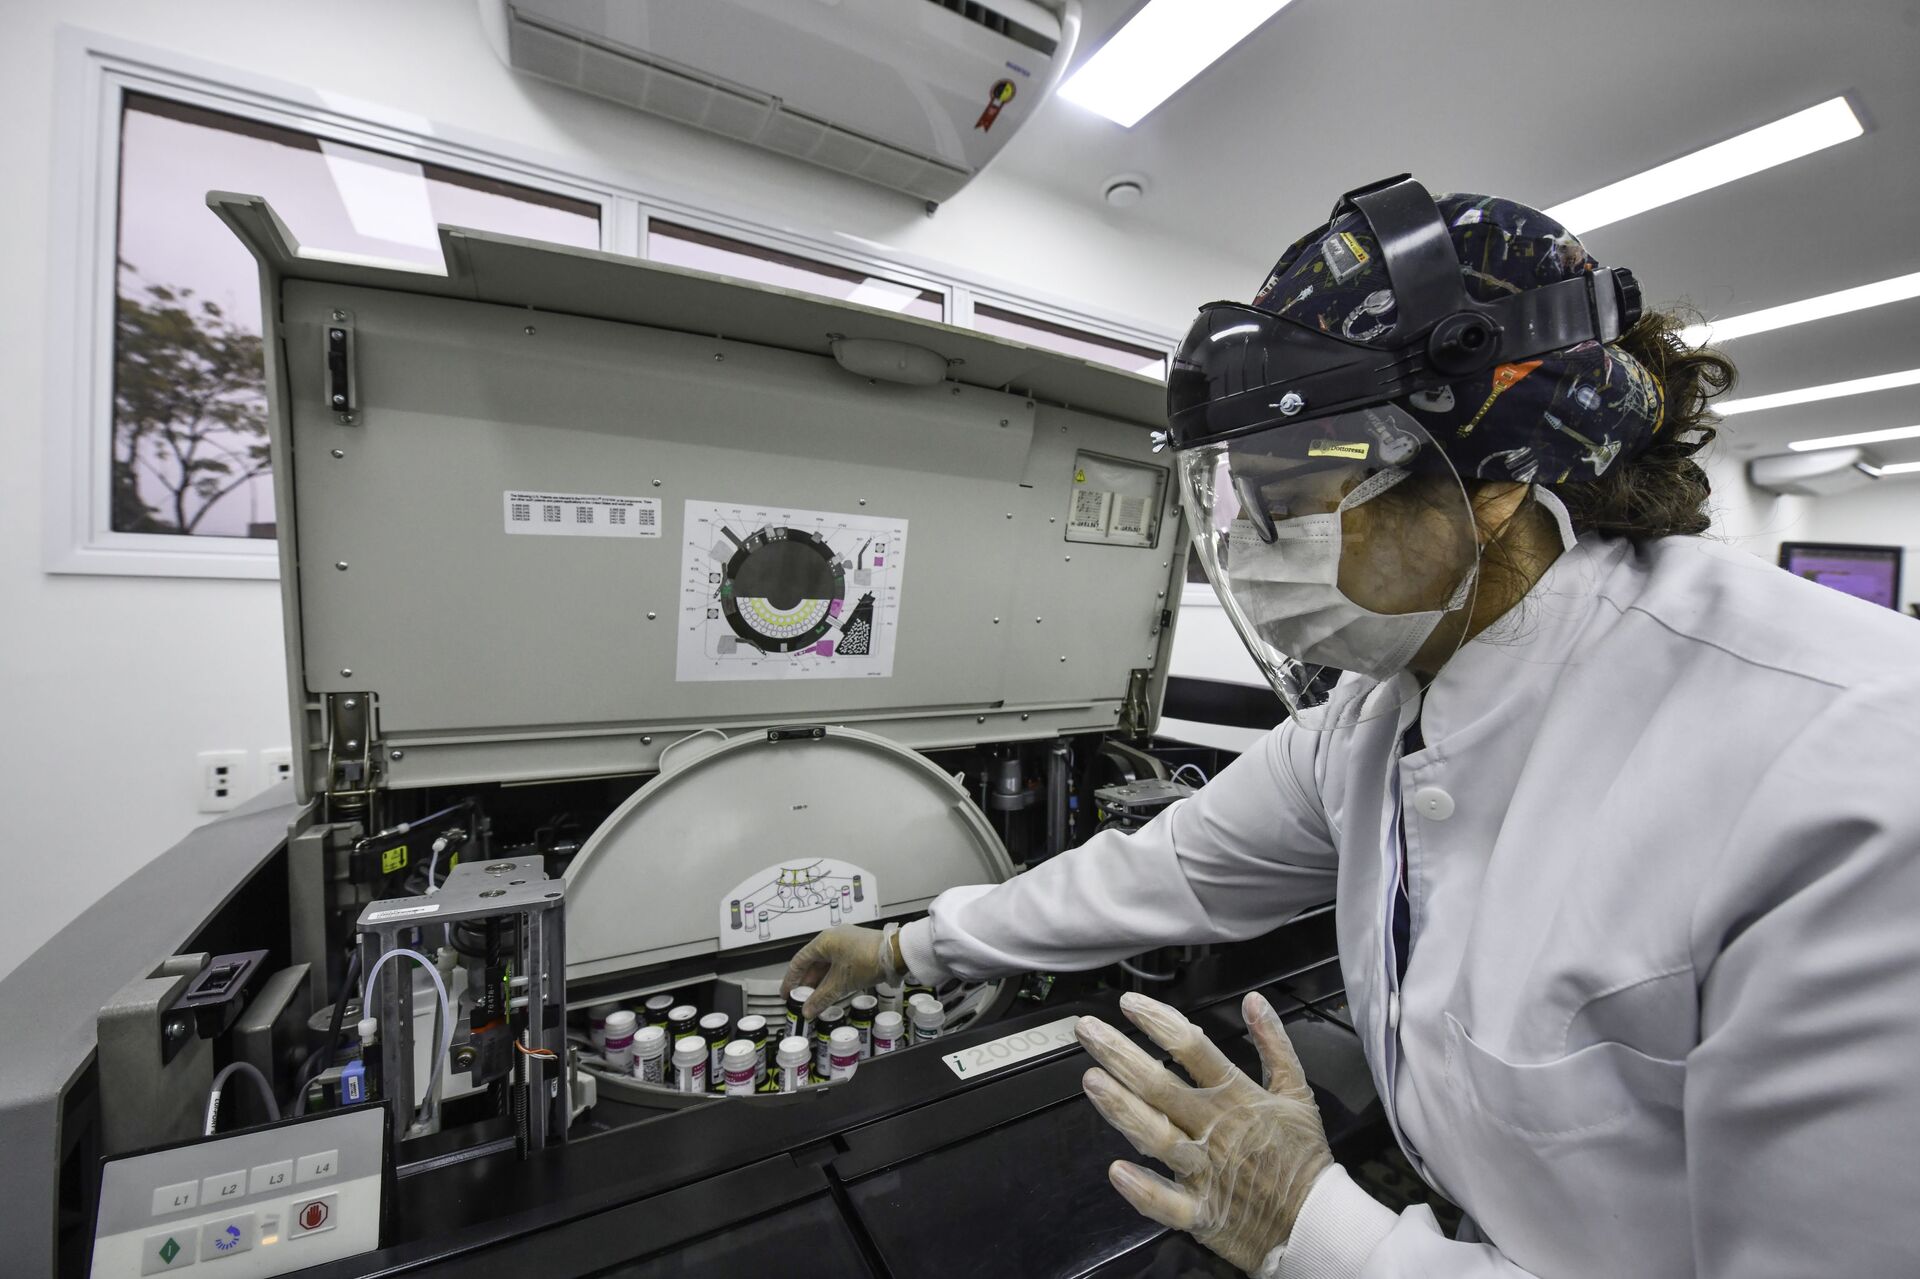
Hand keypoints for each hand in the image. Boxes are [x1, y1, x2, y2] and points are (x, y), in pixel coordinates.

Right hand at [780, 924, 902, 1018]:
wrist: (896, 953)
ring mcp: (846, 942)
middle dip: (806, 982)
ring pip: (827, 964)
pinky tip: (832, 991)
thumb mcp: (841, 982)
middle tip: (801, 999)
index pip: (799, 961)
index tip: (786, 993)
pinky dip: (832, 978)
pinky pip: (838, 964)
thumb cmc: (866, 960)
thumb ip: (821, 998)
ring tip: (815, 999)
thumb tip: (807, 1011)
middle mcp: (833, 938)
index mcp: (824, 941)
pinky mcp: (858, 949)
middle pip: (813, 962)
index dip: (791, 979)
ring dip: (820, 982)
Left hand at [1076, 991, 1333, 1275]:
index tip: (1128, 1004)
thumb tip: (1254, 1000)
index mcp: (1238, 1096)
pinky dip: (1143, 1189)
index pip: (1192, 1048)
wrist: (1317, 1221)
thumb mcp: (1298, 1092)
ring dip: (1122, 1109)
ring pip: (1157, 1136)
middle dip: (1120, 1054)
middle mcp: (1215, 1128)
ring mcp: (1205, 1171)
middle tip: (1086, 1031)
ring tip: (1091, 1081)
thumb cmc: (1302, 1155)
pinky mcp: (1200, 1212)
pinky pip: (1167, 1203)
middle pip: (1161, 1085)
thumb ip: (1275, 1043)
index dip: (1158, 1022)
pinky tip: (1117, 1170)